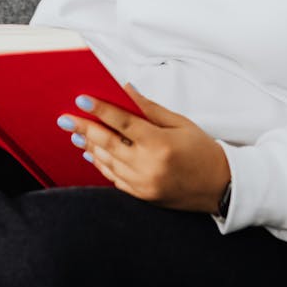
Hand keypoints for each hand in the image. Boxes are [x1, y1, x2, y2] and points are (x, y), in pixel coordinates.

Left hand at [57, 84, 229, 212]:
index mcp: (160, 144)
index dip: (100, 110)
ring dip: (89, 147)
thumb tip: (126, 90)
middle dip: (84, 129)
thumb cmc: (203, 150)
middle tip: (65, 119)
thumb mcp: (181, 124)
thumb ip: (150, 109)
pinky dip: (101, 165)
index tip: (81, 100)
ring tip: (75, 134)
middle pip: (108, 143)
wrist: (221, 187)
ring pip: (107, 162)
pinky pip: (114, 179)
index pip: (123, 123)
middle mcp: (149, 166)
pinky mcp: (142, 196)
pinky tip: (92, 154)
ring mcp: (144, 184)